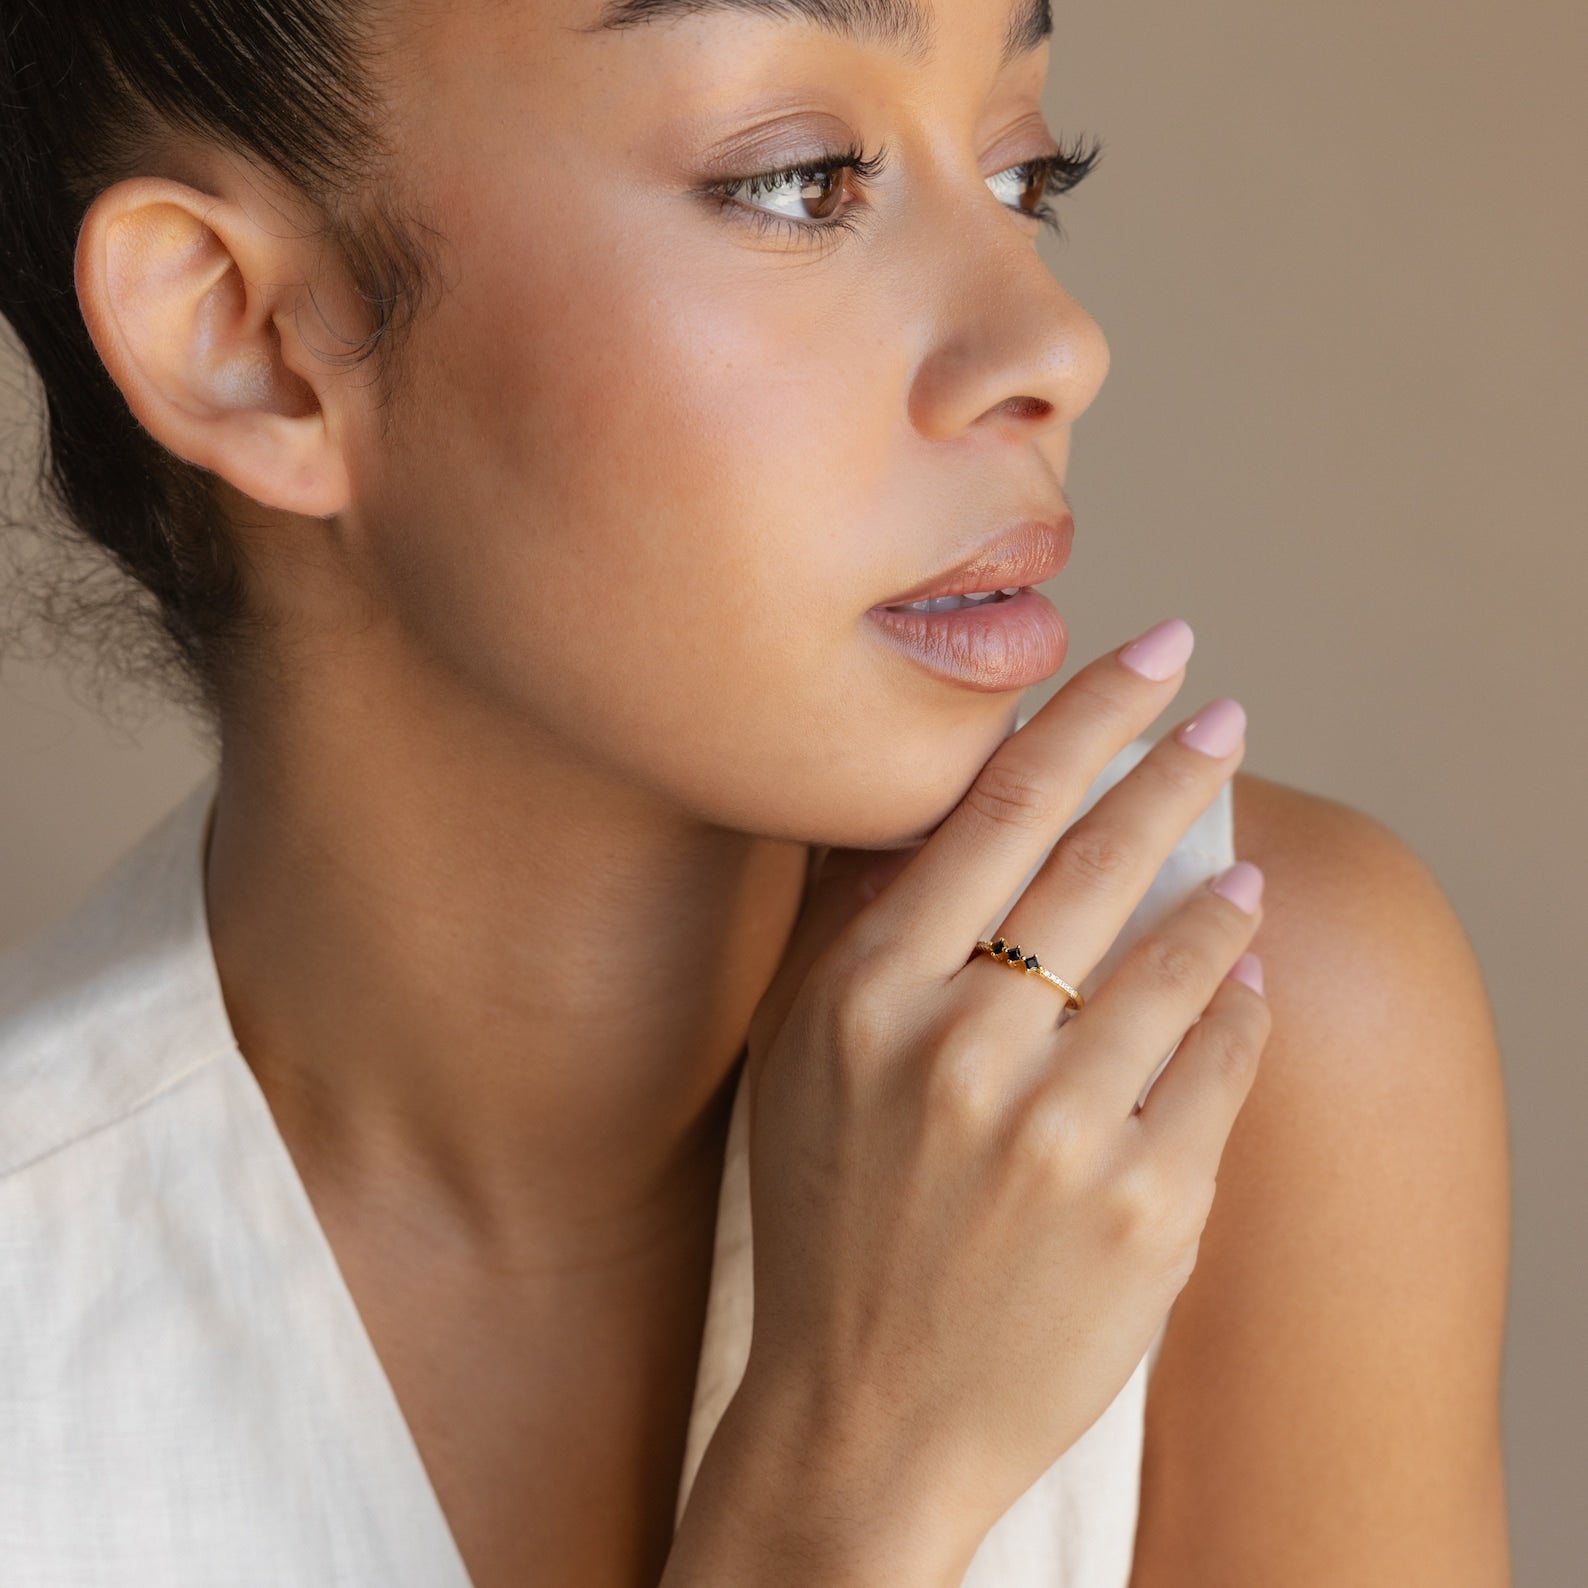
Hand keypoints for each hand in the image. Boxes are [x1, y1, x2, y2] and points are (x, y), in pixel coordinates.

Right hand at [730, 622, 1269, 1553]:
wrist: (865, 1415)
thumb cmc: (825, 1222)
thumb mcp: (800, 1061)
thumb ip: (857, 929)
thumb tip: (929, 806)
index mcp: (867, 997)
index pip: (997, 810)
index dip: (1087, 715)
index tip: (1150, 654)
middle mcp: (962, 1050)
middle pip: (1098, 861)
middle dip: (1174, 769)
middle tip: (1222, 715)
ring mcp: (1058, 1134)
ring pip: (1179, 963)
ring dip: (1222, 902)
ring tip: (1242, 873)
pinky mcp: (1141, 1213)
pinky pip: (1219, 1072)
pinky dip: (1241, 1014)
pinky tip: (1244, 986)